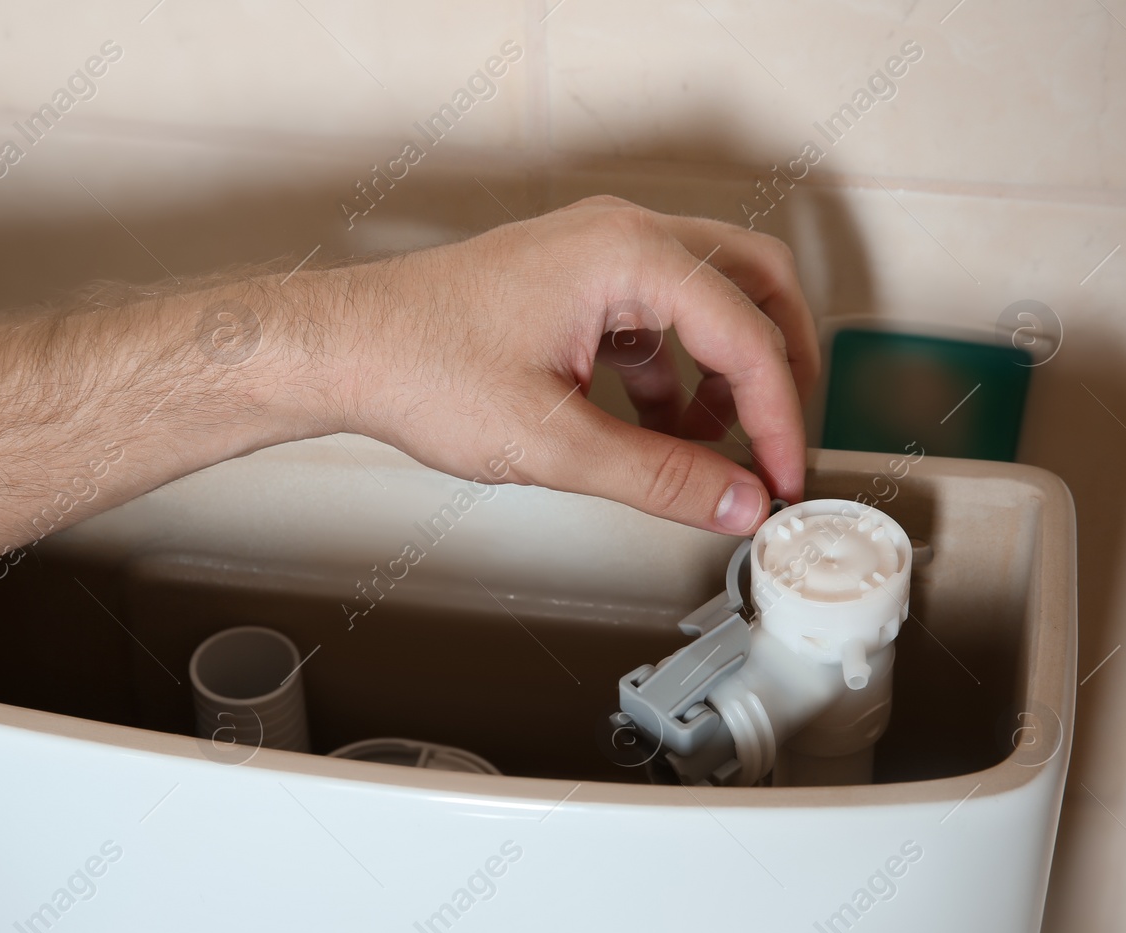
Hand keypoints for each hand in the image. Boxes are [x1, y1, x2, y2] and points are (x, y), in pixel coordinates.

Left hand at [283, 196, 818, 534]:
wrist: (342, 350)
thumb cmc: (418, 366)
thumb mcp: (552, 442)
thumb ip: (658, 477)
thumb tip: (734, 502)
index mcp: (627, 254)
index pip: (746, 333)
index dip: (778, 418)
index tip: (782, 477)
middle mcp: (619, 236)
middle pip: (751, 285)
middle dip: (777, 368)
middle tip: (783, 440)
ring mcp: (594, 255)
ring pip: (706, 299)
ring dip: (724, 371)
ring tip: (713, 448)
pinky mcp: (572, 284)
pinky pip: (655, 318)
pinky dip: (673, 373)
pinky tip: (657, 429)